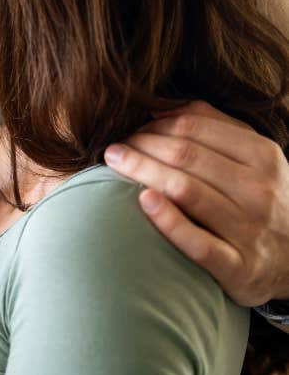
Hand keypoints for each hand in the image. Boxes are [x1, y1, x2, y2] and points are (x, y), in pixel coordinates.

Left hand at [104, 101, 288, 305]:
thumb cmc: (257, 199)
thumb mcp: (252, 157)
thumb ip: (211, 126)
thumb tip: (158, 106)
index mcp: (262, 155)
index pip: (194, 128)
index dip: (153, 125)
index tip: (128, 130)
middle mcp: (259, 190)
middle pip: (185, 156)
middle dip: (141, 146)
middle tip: (113, 149)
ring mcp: (250, 229)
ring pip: (186, 191)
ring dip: (143, 172)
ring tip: (113, 165)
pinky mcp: (238, 267)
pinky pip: (198, 243)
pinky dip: (168, 221)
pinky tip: (143, 202)